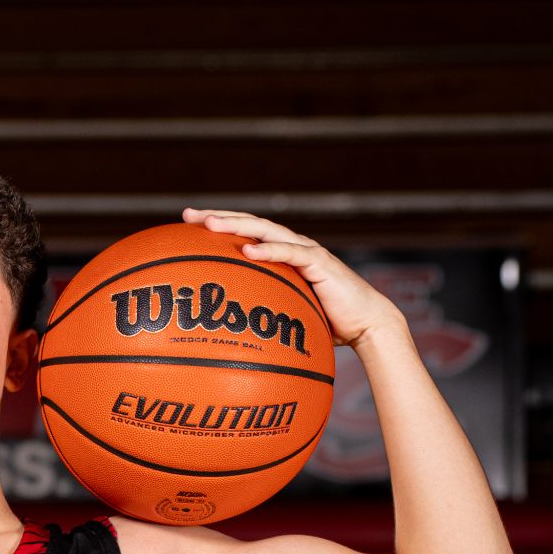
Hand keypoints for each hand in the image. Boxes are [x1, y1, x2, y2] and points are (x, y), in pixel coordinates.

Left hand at [182, 208, 402, 350]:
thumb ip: (264, 315)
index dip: (218, 227)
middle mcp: (292, 246)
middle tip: (188, 216)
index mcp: (282, 256)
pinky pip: (290, 253)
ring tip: (211, 225)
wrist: (365, 324)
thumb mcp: (287, 318)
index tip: (187, 227)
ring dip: (237, 226)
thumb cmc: (327, 325)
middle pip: (249, 224)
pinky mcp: (320, 262)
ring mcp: (306, 251)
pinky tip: (246, 249)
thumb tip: (230, 337)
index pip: (245, 235)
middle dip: (218, 217)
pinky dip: (268, 249)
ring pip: (266, 231)